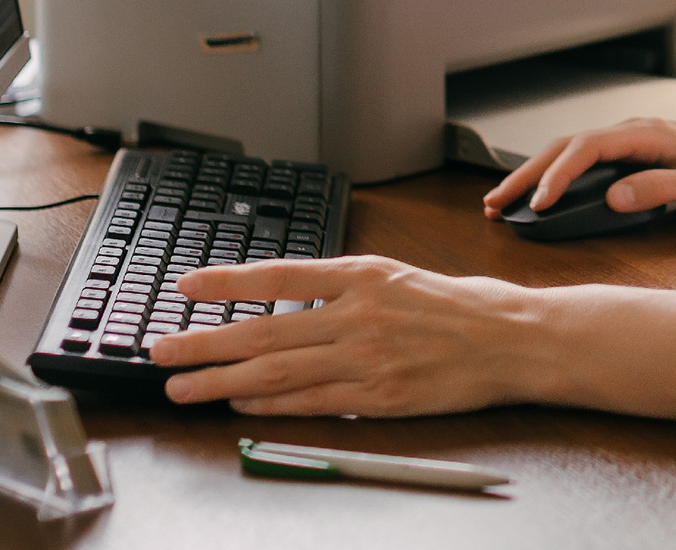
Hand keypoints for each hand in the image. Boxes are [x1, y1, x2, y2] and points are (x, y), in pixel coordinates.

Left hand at [150, 256, 529, 415]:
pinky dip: (271, 403)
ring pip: (278, 370)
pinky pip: (313, 401)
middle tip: (162, 351)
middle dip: (205, 343)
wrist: (513, 339)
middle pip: (264, 330)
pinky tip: (240, 402)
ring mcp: (368, 357)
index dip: (227, 282)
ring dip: (223, 381)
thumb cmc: (460, 306)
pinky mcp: (380, 397)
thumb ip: (345, 288)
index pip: (279, 275)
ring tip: (183, 387)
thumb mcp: (399, 276)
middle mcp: (360, 313)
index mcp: (364, 274)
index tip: (186, 287)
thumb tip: (289, 301)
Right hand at [480, 118, 675, 220]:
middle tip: (495, 202)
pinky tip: (542, 196)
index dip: (559, 174)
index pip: (589, 147)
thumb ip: (661, 189)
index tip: (538, 201)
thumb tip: (614, 196)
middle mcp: (636, 133)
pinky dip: (557, 178)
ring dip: (536, 175)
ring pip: (571, 153)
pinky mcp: (635, 159)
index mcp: (650, 133)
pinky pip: (585, 164)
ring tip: (504, 202)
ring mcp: (633, 144)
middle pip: (568, 146)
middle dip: (528, 173)